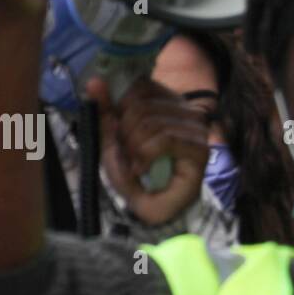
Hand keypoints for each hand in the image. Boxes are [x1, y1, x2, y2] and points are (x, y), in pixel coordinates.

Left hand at [85, 75, 209, 226]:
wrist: (156, 212)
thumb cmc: (138, 177)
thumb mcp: (113, 143)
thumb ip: (105, 114)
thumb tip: (94, 82)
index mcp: (168, 103)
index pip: (141, 86)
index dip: (120, 106)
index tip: (116, 130)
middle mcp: (187, 109)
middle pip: (140, 104)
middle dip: (123, 133)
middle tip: (128, 155)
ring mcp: (195, 128)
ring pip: (150, 122)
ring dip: (133, 148)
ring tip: (136, 164)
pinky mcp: (198, 147)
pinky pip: (163, 139)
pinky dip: (145, 156)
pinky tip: (143, 168)